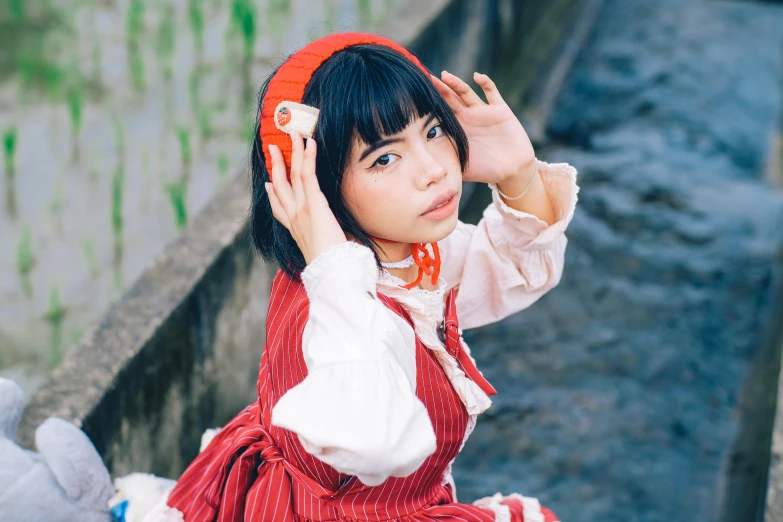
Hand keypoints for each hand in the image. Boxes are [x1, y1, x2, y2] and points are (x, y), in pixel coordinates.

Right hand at [265, 132, 346, 264]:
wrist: (331, 271)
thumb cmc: (332, 266)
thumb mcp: (324, 250)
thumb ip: (324, 240)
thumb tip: (333, 239)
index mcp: (294, 228)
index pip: (278, 206)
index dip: (272, 192)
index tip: (268, 182)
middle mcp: (293, 216)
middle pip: (280, 184)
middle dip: (276, 165)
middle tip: (272, 148)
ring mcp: (301, 208)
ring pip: (293, 173)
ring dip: (292, 151)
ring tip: (293, 134)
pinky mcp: (314, 203)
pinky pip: (308, 174)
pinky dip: (308, 156)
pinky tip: (309, 142)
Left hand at [432, 71, 535, 184]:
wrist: (512, 170)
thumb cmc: (485, 170)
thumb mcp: (461, 168)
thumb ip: (445, 166)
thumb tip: (423, 172)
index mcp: (457, 130)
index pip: (441, 114)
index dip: (430, 106)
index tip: (415, 98)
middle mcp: (468, 117)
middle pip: (450, 100)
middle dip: (439, 90)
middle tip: (425, 78)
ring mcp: (483, 112)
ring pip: (467, 94)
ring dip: (456, 84)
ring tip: (444, 75)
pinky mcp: (500, 110)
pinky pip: (492, 93)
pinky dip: (486, 83)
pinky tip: (477, 76)